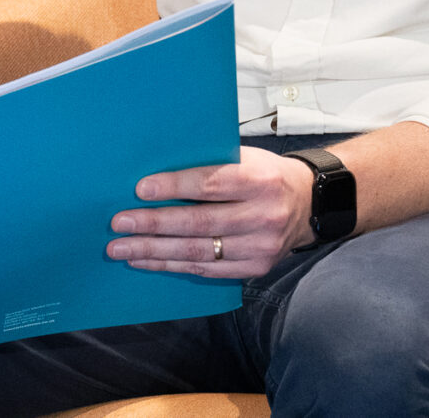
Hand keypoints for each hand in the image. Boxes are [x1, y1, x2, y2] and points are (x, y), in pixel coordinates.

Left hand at [107, 146, 313, 277]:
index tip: (141, 189)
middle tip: (119, 223)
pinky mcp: (255, 268)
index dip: (174, 187)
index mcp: (260, 180)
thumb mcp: (247, 158)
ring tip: (121, 248)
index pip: (211, 184)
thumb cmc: (266, 174)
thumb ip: (211, 164)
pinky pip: (206, 270)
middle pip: (200, 223)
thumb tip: (158, 170)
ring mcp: (260, 247)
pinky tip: (146, 260)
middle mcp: (262, 215)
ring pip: (198, 252)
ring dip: (154, 250)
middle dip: (154, 224)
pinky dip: (172, 265)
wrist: (308, 204)